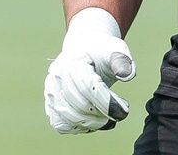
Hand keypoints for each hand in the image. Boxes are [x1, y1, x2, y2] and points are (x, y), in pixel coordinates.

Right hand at [44, 7, 135, 133]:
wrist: (85, 51)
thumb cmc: (102, 53)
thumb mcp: (115, 50)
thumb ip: (122, 61)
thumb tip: (127, 75)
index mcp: (73, 61)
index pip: (88, 87)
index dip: (107, 102)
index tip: (124, 111)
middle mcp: (57, 77)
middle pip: (79, 105)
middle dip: (102, 115)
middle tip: (120, 115)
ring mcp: (51, 91)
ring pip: (69, 118)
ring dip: (93, 124)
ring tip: (109, 119)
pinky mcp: (51, 104)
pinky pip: (61, 125)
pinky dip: (79, 128)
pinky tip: (94, 121)